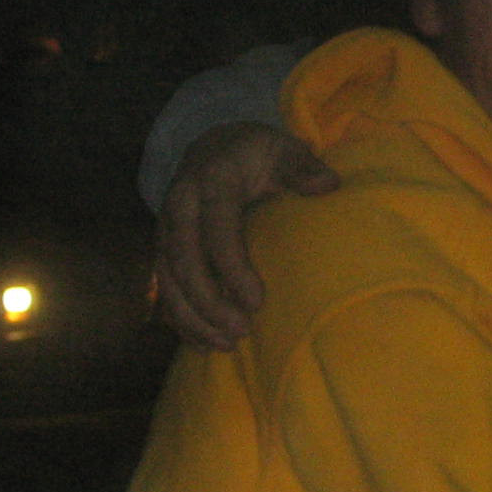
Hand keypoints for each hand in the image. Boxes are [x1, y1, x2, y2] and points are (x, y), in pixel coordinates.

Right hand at [152, 122, 335, 348]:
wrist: (213, 145)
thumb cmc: (256, 153)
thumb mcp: (282, 149)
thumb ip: (302, 166)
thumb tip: (327, 185)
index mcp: (211, 180)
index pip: (217, 227)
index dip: (233, 267)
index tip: (257, 302)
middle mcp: (179, 204)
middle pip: (183, 260)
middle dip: (208, 301)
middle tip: (240, 332)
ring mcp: (166, 228)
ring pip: (167, 279)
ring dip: (192, 317)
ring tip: (225, 345)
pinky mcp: (163, 248)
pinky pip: (163, 287)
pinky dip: (180, 318)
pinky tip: (203, 342)